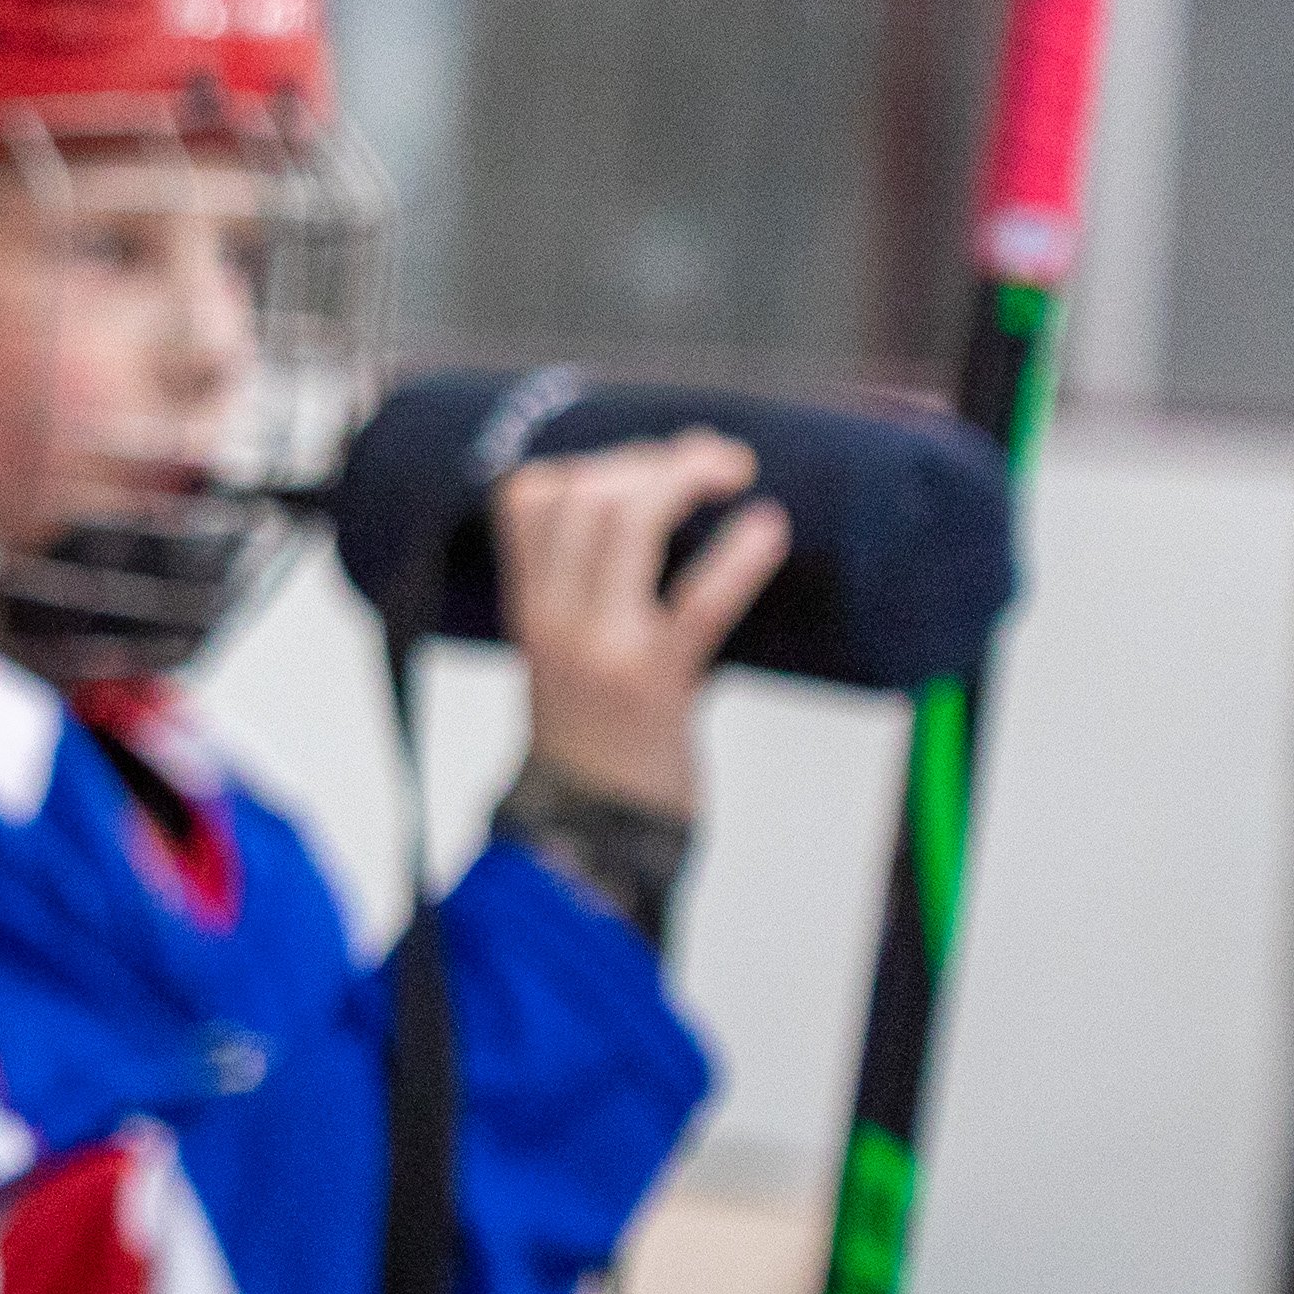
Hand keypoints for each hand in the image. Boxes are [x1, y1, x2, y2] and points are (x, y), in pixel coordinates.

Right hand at [495, 431, 790, 819]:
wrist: (596, 833)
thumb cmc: (598, 738)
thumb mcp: (565, 652)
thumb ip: (587, 585)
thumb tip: (654, 498)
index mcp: (528, 608)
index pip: (524, 496)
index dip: (591, 460)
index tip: (648, 465)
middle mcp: (553, 620)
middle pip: (584, 495)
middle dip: (653, 461)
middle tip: (712, 463)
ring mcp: (599, 649)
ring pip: (624, 524)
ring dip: (685, 479)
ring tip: (734, 474)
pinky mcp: (655, 682)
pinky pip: (697, 604)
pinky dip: (738, 557)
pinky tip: (769, 529)